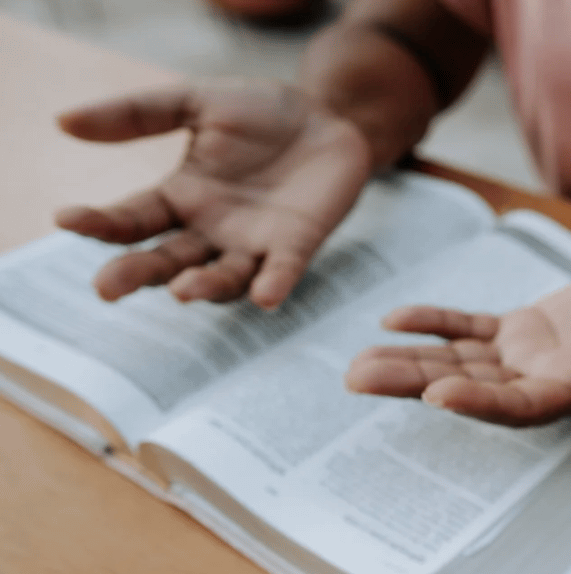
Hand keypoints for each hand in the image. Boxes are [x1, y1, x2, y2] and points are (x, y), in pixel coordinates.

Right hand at [55, 80, 372, 307]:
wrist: (328, 116)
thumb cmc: (261, 113)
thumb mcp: (196, 101)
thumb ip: (138, 113)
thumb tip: (63, 120)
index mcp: (179, 198)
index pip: (131, 219)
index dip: (100, 224)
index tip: (67, 220)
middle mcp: (210, 231)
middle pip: (166, 262)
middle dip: (137, 274)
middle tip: (105, 287)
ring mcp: (253, 243)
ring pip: (222, 277)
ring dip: (203, 286)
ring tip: (182, 291)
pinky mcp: (298, 245)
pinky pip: (283, 271)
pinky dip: (274, 284)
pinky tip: (265, 296)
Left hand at [343, 263, 570, 425]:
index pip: (521, 405)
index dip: (479, 402)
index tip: (435, 395)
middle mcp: (542, 382)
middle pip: (471, 389)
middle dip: (414, 384)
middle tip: (358, 379)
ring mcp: (527, 359)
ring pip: (459, 363)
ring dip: (409, 362)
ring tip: (356, 363)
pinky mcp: (521, 332)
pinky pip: (470, 330)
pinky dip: (434, 324)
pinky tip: (395, 319)